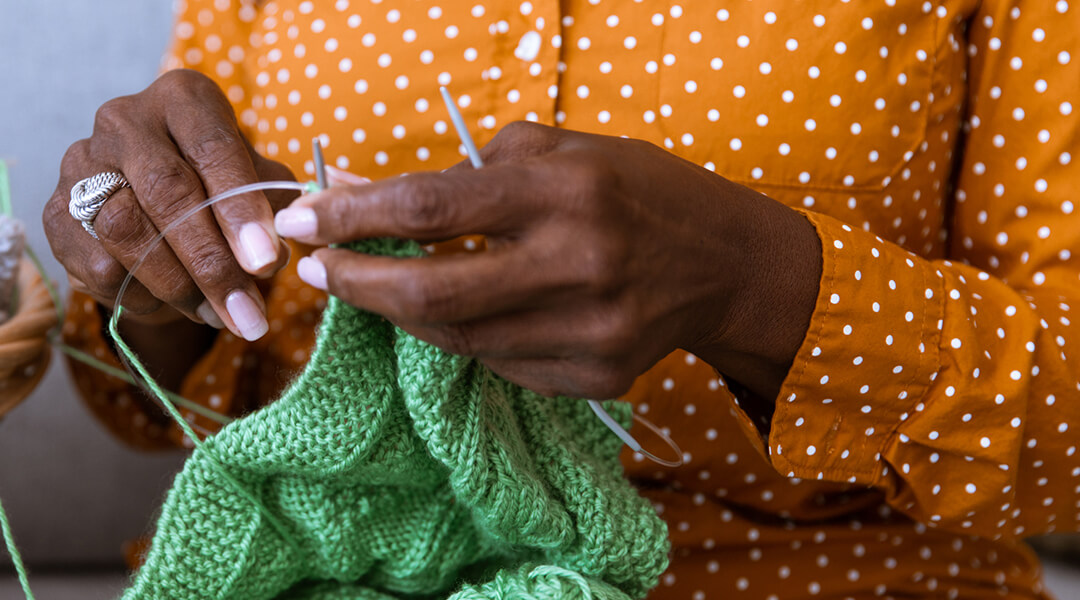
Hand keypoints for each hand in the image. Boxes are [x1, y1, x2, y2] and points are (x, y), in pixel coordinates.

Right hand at [44, 69, 296, 339]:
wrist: (164, 213)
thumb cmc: (225, 193)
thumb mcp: (261, 188)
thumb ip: (272, 211)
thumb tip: (274, 252)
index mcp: (184, 99)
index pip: (213, 148)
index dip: (241, 208)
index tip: (267, 260)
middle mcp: (126, 121)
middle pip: (166, 191)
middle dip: (212, 261)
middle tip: (247, 311)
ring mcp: (83, 163)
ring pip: (125, 229)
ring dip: (179, 286)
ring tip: (220, 313)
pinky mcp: (57, 211)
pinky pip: (95, 262)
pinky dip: (142, 294)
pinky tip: (173, 304)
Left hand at [276, 122, 820, 400]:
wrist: (725, 263)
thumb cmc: (634, 190)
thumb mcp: (563, 150)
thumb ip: (467, 172)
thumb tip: (366, 193)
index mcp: (568, 190)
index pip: (433, 207)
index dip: (354, 215)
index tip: (302, 218)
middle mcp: (580, 264)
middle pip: (432, 292)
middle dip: (356, 283)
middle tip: (317, 271)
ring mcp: (590, 331)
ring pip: (458, 338)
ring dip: (401, 312)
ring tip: (378, 285)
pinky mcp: (596, 376)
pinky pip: (499, 364)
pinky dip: (462, 337)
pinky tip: (457, 311)